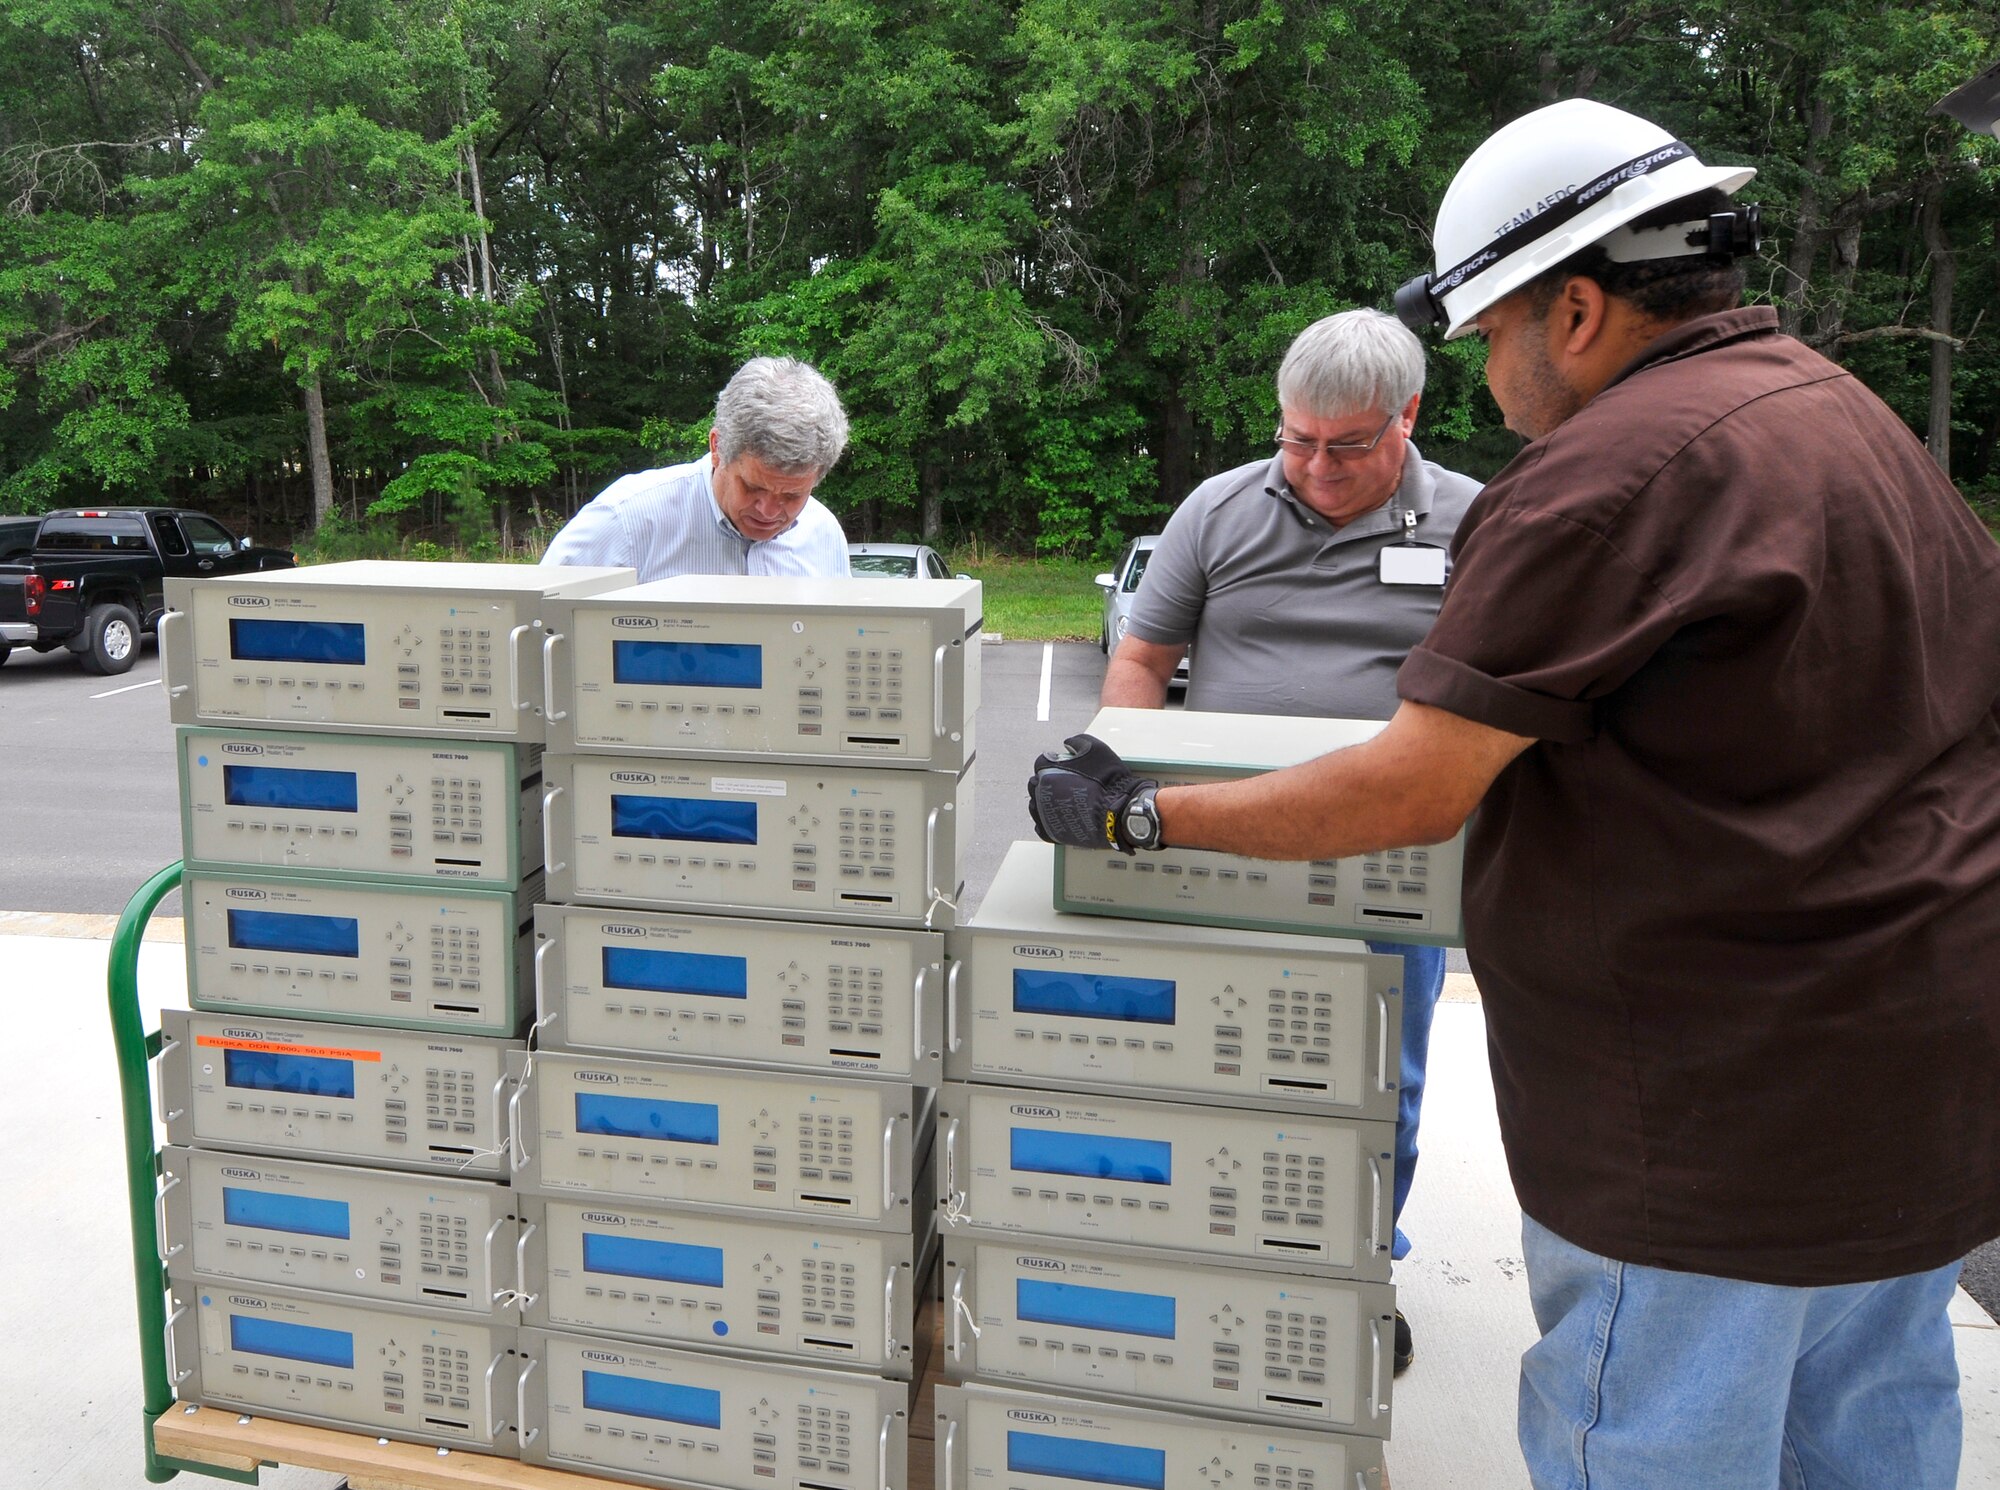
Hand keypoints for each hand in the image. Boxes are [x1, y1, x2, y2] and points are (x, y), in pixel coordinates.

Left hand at [1027, 734, 1159, 852]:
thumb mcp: (1097, 749)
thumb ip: (1078, 741)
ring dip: (1044, 801)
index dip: (1054, 761)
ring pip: (1035, 805)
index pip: (1042, 762)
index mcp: (1048, 772)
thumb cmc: (1109, 781)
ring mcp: (1046, 815)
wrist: (1120, 812)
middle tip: (1062, 782)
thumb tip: (1067, 744)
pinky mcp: (1052, 833)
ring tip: (1061, 800)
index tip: (1064, 765)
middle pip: (1035, 784)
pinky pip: (1040, 826)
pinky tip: (1058, 816)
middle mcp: (1042, 794)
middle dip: (1046, 781)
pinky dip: (1046, 821)